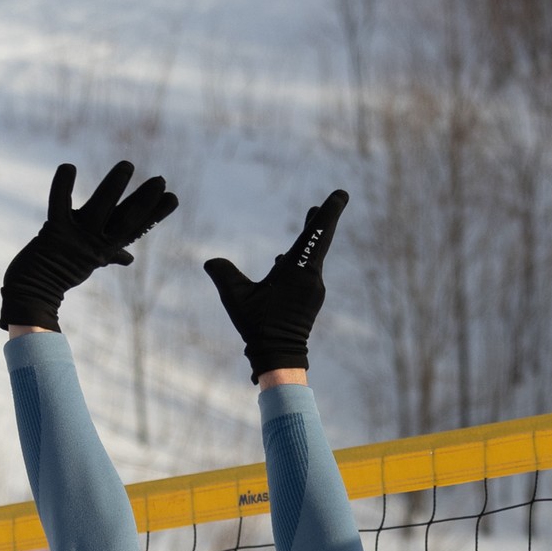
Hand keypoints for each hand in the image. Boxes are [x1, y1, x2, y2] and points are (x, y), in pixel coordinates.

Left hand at [0, 162, 178, 330]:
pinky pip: (59, 204)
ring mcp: (75, 237)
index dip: (154, 214)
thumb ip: (111, 254)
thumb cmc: (61, 272)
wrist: (32, 291)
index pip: (135, 228)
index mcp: (105, 248)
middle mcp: (95, 242)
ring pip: (99, 207)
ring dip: (113, 186)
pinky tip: (68, 166)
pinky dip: (62, 185)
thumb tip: (128, 258)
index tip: (173, 198)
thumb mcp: (91, 261)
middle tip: (160, 180)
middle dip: (143, 199)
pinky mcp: (53, 230)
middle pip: (125, 218)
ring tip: (127, 166)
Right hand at [203, 191, 348, 380]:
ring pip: (314, 256)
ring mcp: (314, 289)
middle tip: (336, 199)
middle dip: (324, 219)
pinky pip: (308, 271)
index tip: (340, 194)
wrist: (279, 356)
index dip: (327, 213)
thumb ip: (223, 274)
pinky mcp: (310, 299)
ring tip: (312, 219)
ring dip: (311, 238)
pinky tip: (284, 260)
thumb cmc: (258, 325)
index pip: (315, 234)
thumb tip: (210, 262)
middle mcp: (312, 277)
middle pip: (320, 241)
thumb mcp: (235, 297)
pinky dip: (301, 259)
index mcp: (298, 271)